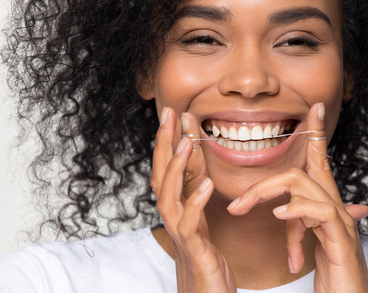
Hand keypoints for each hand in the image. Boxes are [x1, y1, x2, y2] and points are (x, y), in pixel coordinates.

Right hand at [151, 108, 235, 291]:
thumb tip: (193, 152)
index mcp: (176, 205)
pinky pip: (190, 223)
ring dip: (175, 169)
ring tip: (185, 144)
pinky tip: (207, 184)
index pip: (166, 167)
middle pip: (160, 175)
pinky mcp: (193, 248)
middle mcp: (172, 216)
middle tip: (169, 115)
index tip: (172, 111)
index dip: (167, 140)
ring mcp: (179, 232)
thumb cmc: (205, 255)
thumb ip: (196, 184)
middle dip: (163, 145)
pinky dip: (197, 202)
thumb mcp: (201, 213)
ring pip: (168, 196)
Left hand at [227, 103, 367, 292]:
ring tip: (243, 211)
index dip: (317, 134)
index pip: (320, 161)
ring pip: (306, 185)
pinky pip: (321, 211)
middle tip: (234, 206)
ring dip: (268, 194)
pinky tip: (279, 216)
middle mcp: (337, 208)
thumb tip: (286, 208)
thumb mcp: (312, 244)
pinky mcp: (343, 240)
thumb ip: (301, 223)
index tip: (314, 108)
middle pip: (302, 171)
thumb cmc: (335, 275)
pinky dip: (297, 210)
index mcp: (326, 207)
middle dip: (263, 183)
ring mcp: (342, 222)